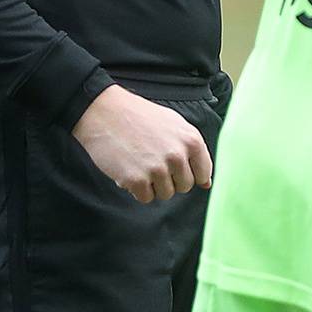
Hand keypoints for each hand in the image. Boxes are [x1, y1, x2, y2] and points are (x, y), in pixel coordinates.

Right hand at [71, 84, 213, 203]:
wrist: (105, 113)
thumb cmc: (141, 117)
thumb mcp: (175, 125)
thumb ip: (193, 152)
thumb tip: (207, 183)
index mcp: (192, 140)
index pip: (203, 173)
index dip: (191, 174)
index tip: (178, 168)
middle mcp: (178, 156)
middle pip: (185, 186)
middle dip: (172, 179)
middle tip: (155, 163)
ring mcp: (157, 169)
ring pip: (166, 194)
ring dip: (154, 185)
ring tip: (142, 164)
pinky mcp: (136, 180)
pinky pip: (146, 198)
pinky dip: (138, 189)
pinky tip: (130, 170)